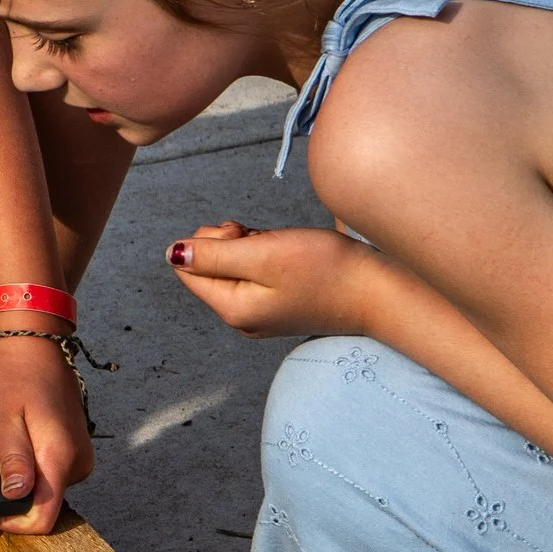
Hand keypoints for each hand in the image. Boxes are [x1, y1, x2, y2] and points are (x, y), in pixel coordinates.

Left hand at [0, 330, 92, 534]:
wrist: (36, 347)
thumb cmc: (15, 379)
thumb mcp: (2, 420)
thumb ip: (13, 460)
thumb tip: (16, 496)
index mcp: (59, 458)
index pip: (44, 517)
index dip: (16, 523)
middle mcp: (78, 462)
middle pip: (47, 506)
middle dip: (19, 498)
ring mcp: (82, 456)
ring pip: (50, 490)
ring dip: (27, 480)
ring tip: (9, 447)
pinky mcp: (78, 449)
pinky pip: (56, 474)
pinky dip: (37, 468)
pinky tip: (23, 443)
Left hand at [166, 222, 381, 340]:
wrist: (380, 292)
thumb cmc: (327, 269)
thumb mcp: (264, 254)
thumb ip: (214, 255)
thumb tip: (172, 253)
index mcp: (231, 308)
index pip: (186, 267)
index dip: (208, 240)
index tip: (242, 233)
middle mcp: (241, 318)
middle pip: (208, 267)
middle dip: (229, 241)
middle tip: (263, 236)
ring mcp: (260, 315)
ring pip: (234, 266)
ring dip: (251, 246)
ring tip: (283, 246)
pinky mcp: (280, 306)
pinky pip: (256, 274)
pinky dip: (267, 256)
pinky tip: (292, 256)